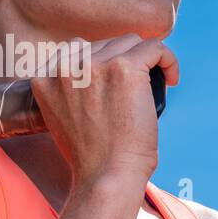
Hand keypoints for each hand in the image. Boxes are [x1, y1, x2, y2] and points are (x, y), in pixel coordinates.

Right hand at [29, 34, 178, 187]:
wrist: (106, 177)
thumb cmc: (91, 157)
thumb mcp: (61, 118)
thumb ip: (69, 91)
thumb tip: (96, 73)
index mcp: (45, 78)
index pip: (76, 50)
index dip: (102, 63)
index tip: (116, 82)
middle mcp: (66, 66)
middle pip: (104, 44)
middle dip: (124, 62)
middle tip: (138, 89)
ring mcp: (94, 64)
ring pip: (129, 42)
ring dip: (144, 59)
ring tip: (156, 82)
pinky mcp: (125, 68)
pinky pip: (154, 47)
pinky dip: (167, 59)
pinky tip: (172, 77)